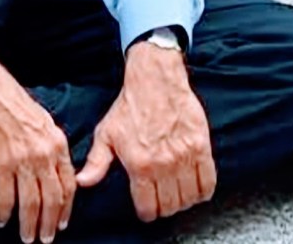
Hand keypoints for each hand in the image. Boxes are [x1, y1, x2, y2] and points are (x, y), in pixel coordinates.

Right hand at [0, 31, 75, 242]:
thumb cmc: (14, 102)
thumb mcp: (44, 121)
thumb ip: (52, 145)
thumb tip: (56, 167)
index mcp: (57, 143)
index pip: (68, 184)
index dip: (66, 208)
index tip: (62, 223)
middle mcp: (43, 154)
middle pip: (52, 199)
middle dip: (49, 223)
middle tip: (45, 239)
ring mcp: (22, 160)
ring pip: (30, 203)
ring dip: (29, 224)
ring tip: (27, 237)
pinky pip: (5, 197)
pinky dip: (4, 212)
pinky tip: (2, 220)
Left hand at [75, 42, 215, 221]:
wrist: (155, 80)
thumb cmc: (130, 106)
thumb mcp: (106, 134)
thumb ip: (96, 163)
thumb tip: (83, 182)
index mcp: (139, 165)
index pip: (148, 208)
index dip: (146, 212)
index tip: (146, 208)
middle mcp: (164, 164)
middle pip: (170, 207)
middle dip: (164, 208)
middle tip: (160, 200)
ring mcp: (185, 156)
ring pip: (189, 198)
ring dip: (183, 201)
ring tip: (175, 193)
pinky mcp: (201, 147)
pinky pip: (209, 183)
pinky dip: (203, 191)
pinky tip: (194, 187)